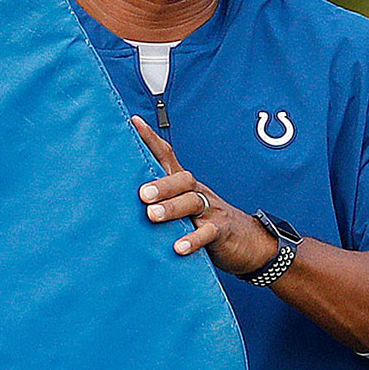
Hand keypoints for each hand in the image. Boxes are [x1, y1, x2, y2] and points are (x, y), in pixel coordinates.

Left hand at [131, 116, 276, 275]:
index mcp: (186, 185)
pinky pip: (208, 232)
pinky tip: (179, 247)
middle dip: (162, 184)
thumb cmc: (205, 222)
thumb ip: (159, 201)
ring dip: (172, 208)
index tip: (135, 122)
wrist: (247, 240)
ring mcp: (212, 211)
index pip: (168, 156)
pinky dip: (193, 239)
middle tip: (143, 194)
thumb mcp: (183, 207)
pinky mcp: (221, 231)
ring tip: (153, 216)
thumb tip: (120, 198)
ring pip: (193, 203)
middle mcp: (198, 193)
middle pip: (182, 180)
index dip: (152, 140)